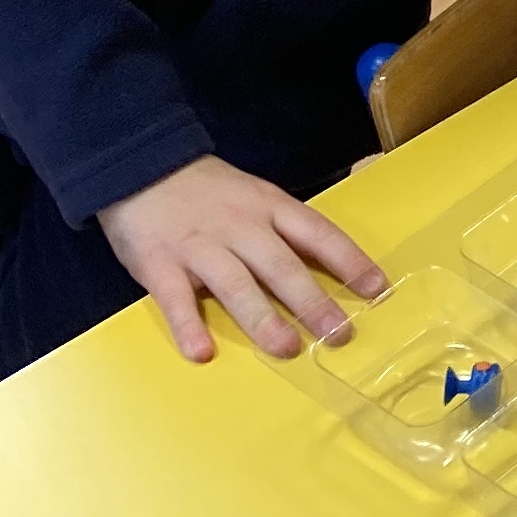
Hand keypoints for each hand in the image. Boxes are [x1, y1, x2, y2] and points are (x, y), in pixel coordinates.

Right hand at [99, 155, 386, 364]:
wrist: (140, 165)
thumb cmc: (208, 191)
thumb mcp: (256, 195)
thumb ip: (285, 228)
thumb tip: (330, 267)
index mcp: (269, 207)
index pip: (318, 234)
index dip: (349, 261)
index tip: (376, 290)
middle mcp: (240, 227)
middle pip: (282, 266)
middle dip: (313, 301)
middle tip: (339, 334)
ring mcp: (200, 246)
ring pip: (236, 284)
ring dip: (262, 319)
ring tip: (286, 348)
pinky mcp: (160, 263)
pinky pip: (176, 298)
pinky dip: (188, 325)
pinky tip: (202, 352)